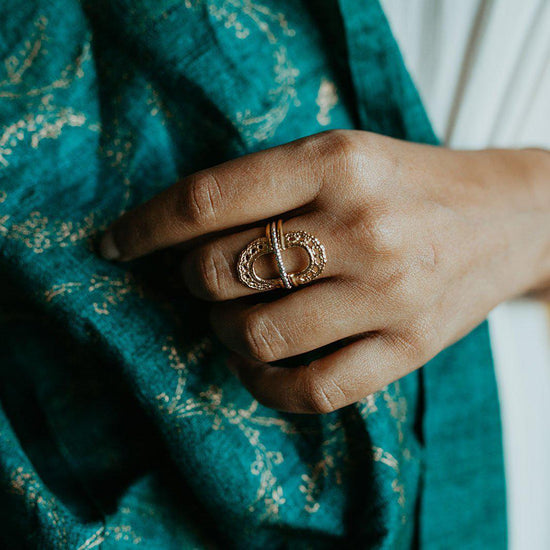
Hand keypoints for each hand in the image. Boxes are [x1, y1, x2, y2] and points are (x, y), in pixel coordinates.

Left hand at [100, 130, 549, 412]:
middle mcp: (360, 225)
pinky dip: (265, 387)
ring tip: (235, 319)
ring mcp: (387, 293)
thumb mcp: (342, 155)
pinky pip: (308, 390)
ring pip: (253, 336)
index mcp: (335, 162)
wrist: (505, 216)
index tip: (113, 244)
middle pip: (218, 274)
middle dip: (190, 281)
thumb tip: (175, 236)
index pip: (206, 200)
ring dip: (223, 333)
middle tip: (204, 278)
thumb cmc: (408, 183)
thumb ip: (266, 188)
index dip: (143, 227)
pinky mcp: (407, 347)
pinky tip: (260, 366)